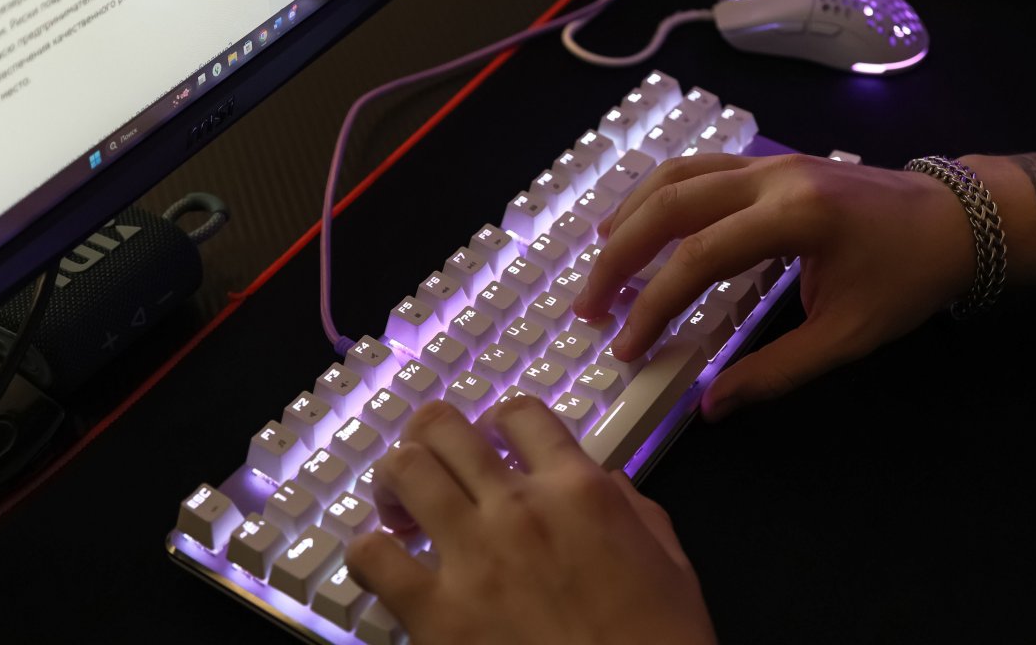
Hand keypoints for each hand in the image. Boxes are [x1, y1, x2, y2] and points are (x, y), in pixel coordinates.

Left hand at [345, 398, 716, 644]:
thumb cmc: (658, 641)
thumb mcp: (666, 559)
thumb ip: (628, 506)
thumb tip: (600, 480)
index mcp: (579, 490)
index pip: (519, 413)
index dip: (497, 420)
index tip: (490, 439)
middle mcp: (519, 507)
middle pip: (444, 427)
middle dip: (431, 436)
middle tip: (432, 462)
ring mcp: (473, 555)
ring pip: (406, 471)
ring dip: (397, 481)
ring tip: (402, 507)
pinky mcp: (436, 612)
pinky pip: (373, 557)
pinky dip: (369, 552)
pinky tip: (385, 563)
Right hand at [572, 153, 975, 419]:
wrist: (957, 219)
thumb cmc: (909, 278)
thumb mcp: (847, 336)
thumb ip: (775, 371)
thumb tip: (711, 405)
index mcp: (794, 219)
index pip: (698, 258)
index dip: (653, 305)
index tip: (625, 346)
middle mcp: (770, 178)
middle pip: (671, 205)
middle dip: (620, 256)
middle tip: (588, 305)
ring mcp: (767, 162)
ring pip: (676, 175)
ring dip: (629, 217)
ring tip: (598, 262)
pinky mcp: (768, 162)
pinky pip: (696, 168)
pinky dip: (656, 194)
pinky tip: (636, 221)